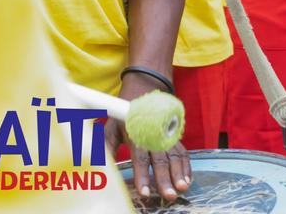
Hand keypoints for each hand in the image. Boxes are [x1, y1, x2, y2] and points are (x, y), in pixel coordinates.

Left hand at [105, 74, 190, 201]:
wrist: (144, 90)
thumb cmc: (124, 115)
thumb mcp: (110, 126)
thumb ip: (105, 146)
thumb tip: (97, 165)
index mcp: (137, 132)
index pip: (140, 158)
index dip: (143, 175)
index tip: (145, 192)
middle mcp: (154, 134)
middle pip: (161, 159)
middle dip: (166, 179)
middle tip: (169, 195)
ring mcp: (167, 134)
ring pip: (175, 156)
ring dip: (180, 173)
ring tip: (182, 188)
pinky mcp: (175, 136)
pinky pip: (183, 152)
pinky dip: (187, 166)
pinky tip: (188, 179)